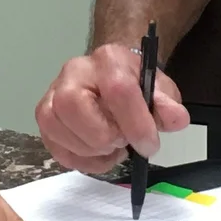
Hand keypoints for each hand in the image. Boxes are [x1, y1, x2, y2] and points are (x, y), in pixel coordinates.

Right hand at [35, 42, 190, 172]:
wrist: (110, 76)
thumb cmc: (133, 83)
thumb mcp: (158, 88)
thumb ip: (167, 103)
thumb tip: (175, 118)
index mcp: (108, 60)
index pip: (117, 90)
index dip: (135, 124)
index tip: (148, 145)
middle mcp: (74, 72)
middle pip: (73, 106)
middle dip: (104, 136)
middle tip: (123, 142)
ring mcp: (53, 94)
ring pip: (58, 129)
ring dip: (92, 151)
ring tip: (113, 147)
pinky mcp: (45, 117)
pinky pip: (55, 147)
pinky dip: (81, 160)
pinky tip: (99, 155)